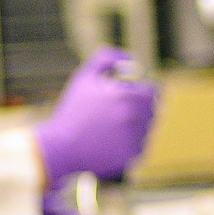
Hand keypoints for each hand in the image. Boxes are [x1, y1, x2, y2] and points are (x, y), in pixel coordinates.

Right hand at [33, 49, 158, 183]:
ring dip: (135, 128)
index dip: (146, 92)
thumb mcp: (84, 77)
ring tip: (109, 131)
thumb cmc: (71, 111)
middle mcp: (133, 116)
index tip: (137, 96)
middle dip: (139, 111)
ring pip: (146, 130)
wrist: (59, 148)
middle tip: (118, 115)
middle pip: (152, 111)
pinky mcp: (131, 156)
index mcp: (125, 95)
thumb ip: (107, 59)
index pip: (154, 92)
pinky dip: (129, 145)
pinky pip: (140, 147)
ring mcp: (133, 138)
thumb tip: (131, 59)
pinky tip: (109, 144)